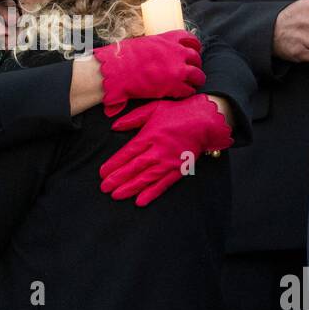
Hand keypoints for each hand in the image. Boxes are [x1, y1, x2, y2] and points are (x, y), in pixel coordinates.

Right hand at [93, 29, 204, 116]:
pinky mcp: (174, 86)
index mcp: (169, 40)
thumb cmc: (126, 56)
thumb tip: (161, 50)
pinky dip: (187, 92)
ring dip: (196, 80)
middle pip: (196, 58)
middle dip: (196, 64)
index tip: (195, 49)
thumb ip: (159, 46)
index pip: (190, 39)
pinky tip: (181, 93)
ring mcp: (178, 70)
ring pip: (198, 76)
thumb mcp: (145, 43)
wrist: (119, 71)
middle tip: (193, 69)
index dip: (195, 45)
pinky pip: (188, 90)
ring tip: (192, 84)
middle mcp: (177, 53)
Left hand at [99, 93, 233, 205]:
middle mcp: (157, 151)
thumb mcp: (154, 108)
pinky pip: (163, 184)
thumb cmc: (179, 112)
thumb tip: (115, 126)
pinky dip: (151, 193)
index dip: (114, 164)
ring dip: (130, 188)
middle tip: (104, 188)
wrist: (206, 120)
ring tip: (116, 196)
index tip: (102, 172)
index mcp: (150, 135)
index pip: (127, 153)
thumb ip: (133, 118)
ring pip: (145, 179)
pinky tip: (140, 201)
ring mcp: (169, 162)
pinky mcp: (179, 170)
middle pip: (133, 168)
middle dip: (117, 179)